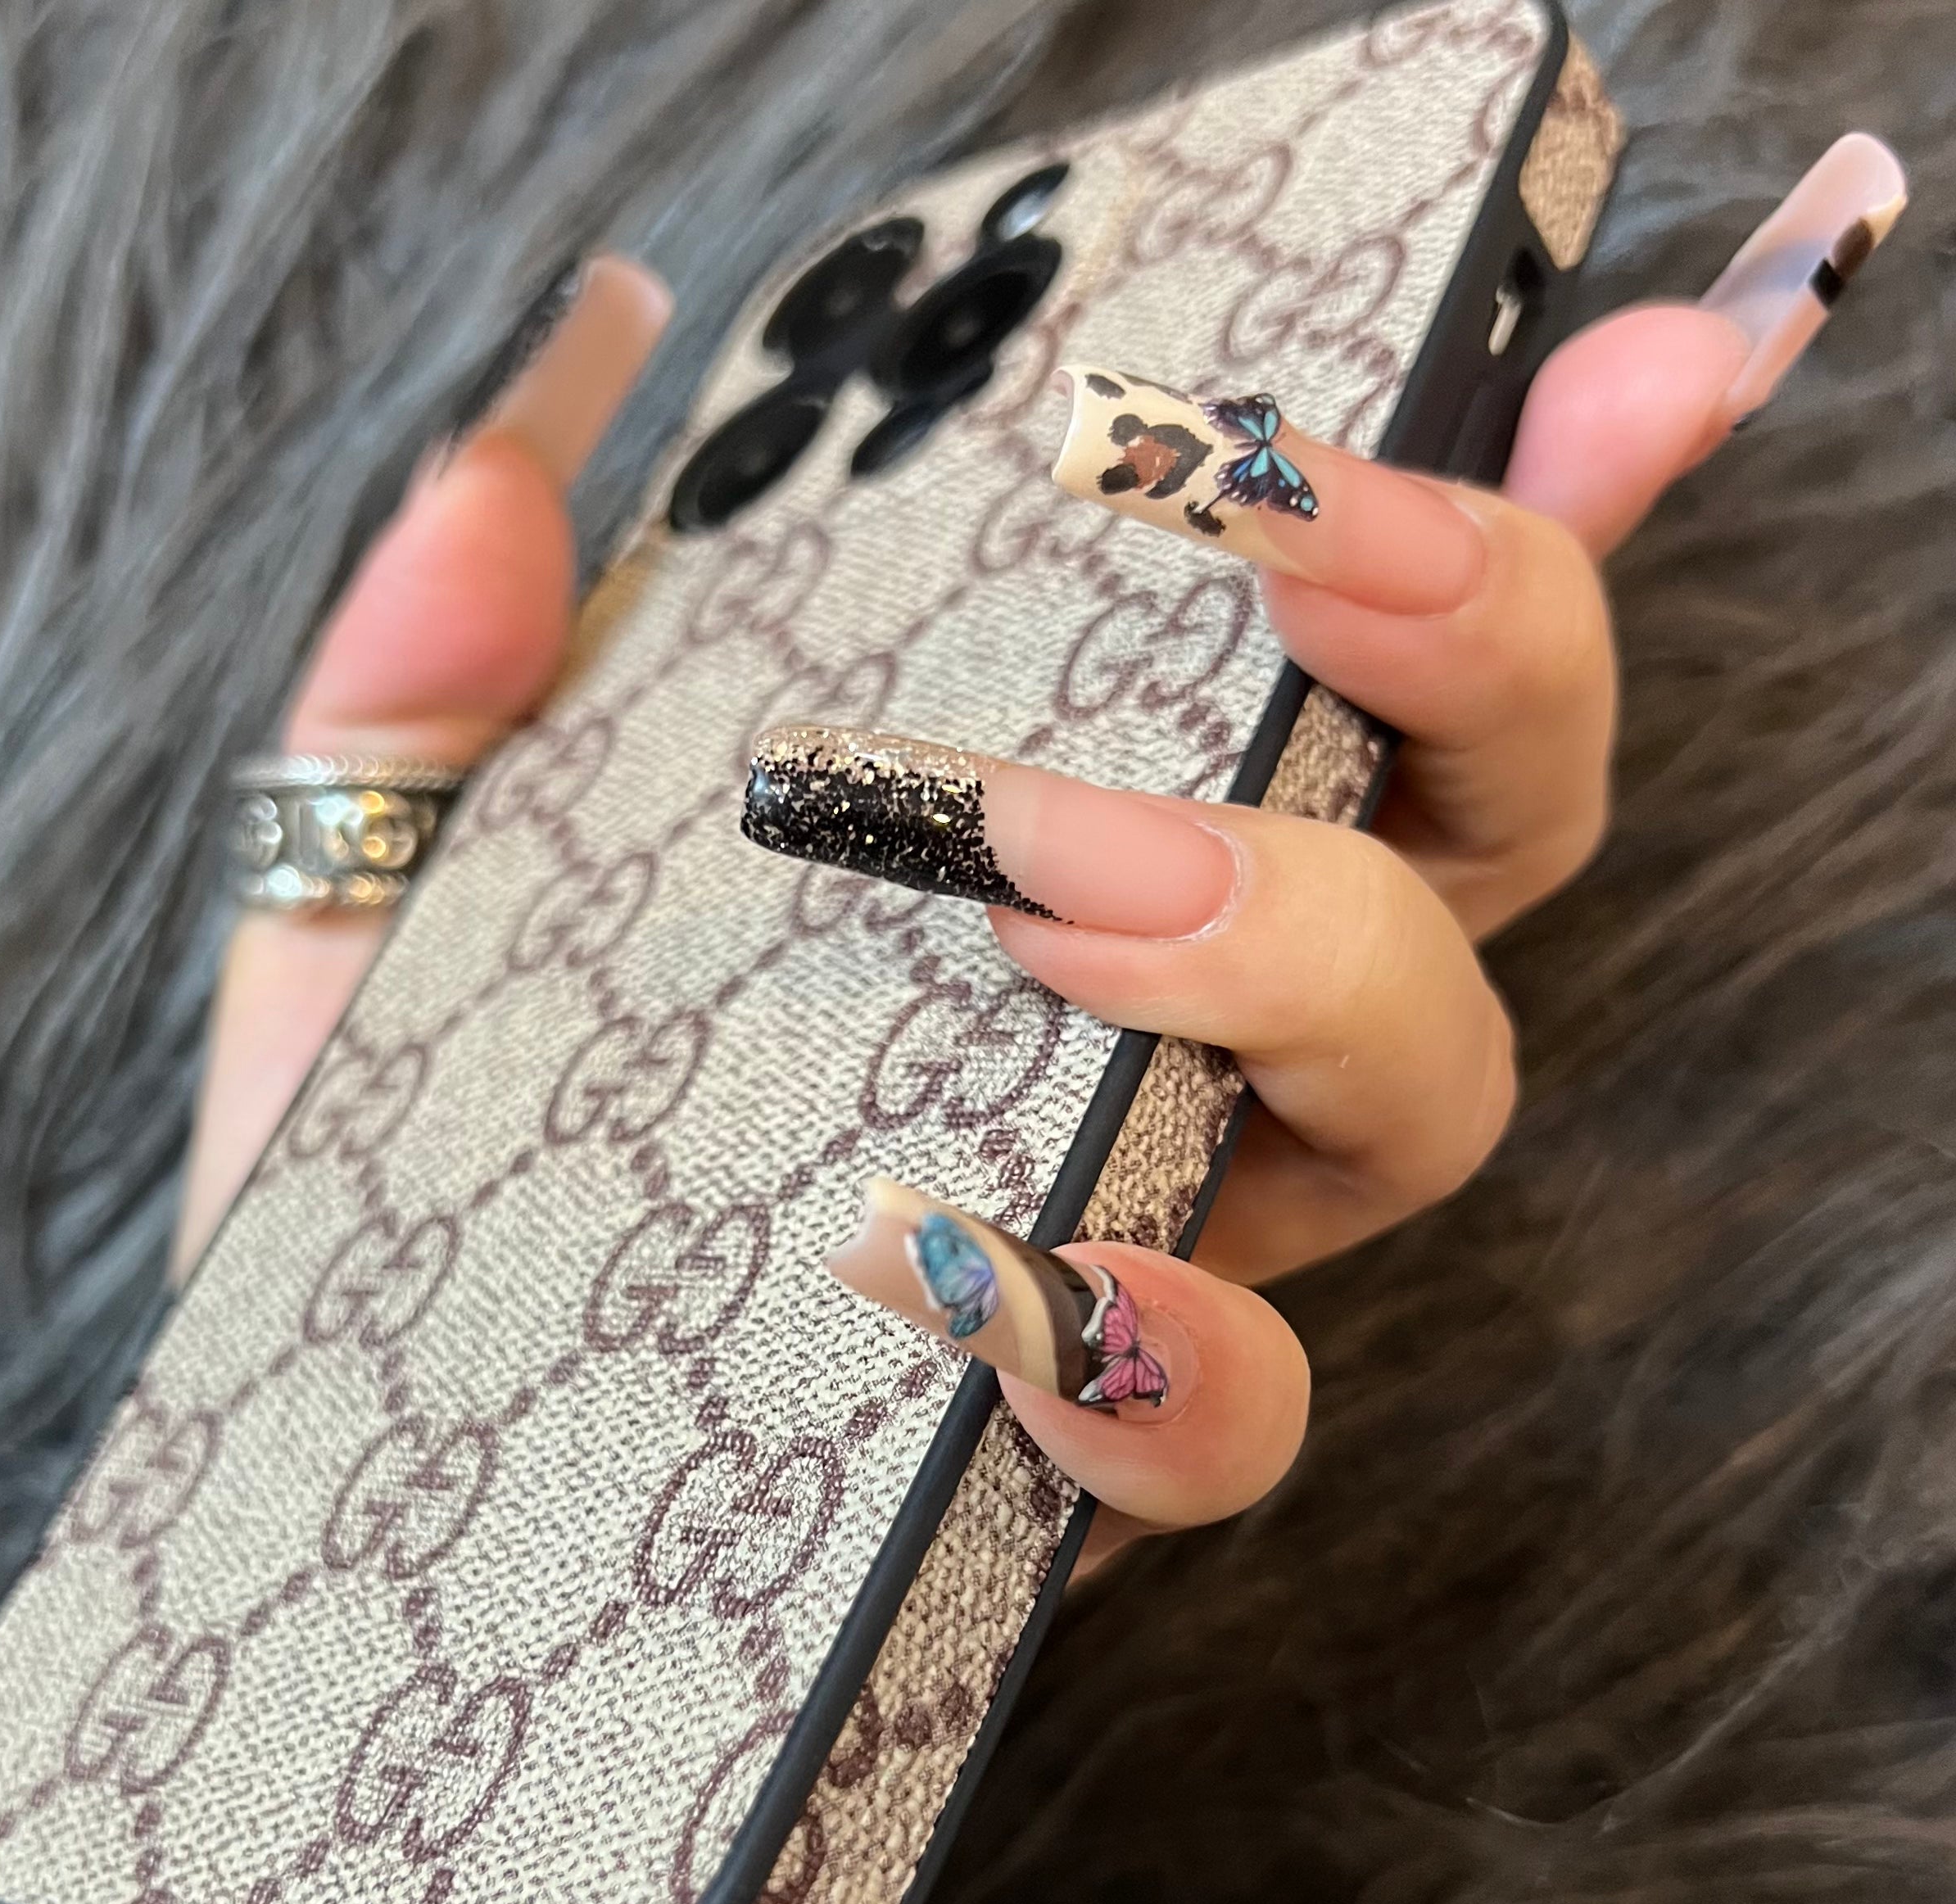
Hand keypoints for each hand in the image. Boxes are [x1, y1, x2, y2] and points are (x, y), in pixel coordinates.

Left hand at [184, 150, 1896, 1578]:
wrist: (360, 1496)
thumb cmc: (418, 1182)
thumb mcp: (387, 910)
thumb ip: (425, 691)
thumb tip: (492, 485)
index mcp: (1058, 870)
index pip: (1342, 672)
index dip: (1500, 519)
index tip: (1596, 355)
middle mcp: (1163, 1047)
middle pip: (1482, 847)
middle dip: (1471, 653)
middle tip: (1290, 546)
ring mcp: (1151, 1248)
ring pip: (1427, 1100)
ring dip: (1304, 952)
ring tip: (1064, 903)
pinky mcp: (1078, 1470)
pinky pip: (1226, 1422)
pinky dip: (1159, 1347)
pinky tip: (992, 1275)